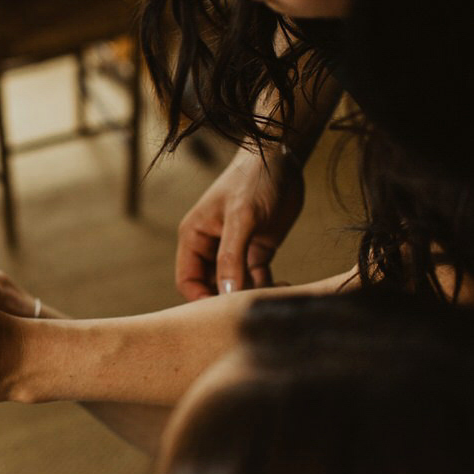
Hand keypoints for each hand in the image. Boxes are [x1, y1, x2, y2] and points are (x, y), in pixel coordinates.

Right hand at [176, 146, 304, 300]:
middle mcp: (211, 246)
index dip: (201, 300)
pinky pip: (257, 277)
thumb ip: (231, 256)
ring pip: (236, 285)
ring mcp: (234, 249)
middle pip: (212, 286)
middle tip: (254, 307)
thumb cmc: (253, 180)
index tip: (224, 313)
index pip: (188, 281)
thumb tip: (225, 293)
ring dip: (253, 293)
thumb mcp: (242, 217)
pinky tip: (284, 286)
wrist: (282, 160)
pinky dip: (268, 286)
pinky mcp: (257, 249)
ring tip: (275, 294)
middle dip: (229, 299)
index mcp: (194, 237)